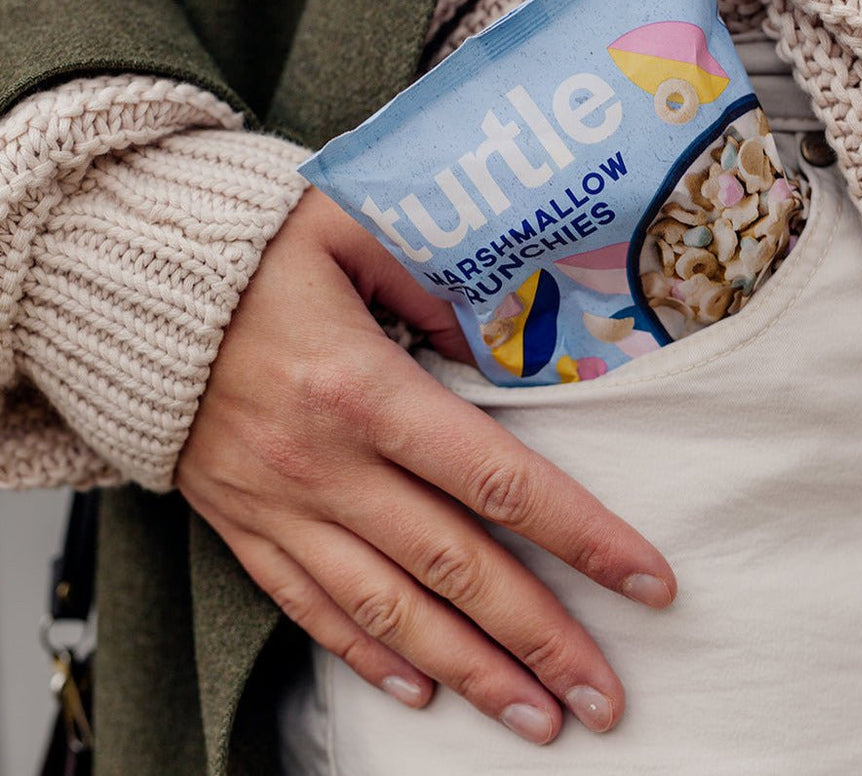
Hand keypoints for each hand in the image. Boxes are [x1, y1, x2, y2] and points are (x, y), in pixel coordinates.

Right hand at [176, 187, 675, 744]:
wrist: (125, 287)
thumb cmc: (247, 250)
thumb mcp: (350, 229)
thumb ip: (435, 278)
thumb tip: (505, 336)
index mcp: (362, 388)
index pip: (496, 480)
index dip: (581, 537)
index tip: (647, 582)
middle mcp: (324, 464)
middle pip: (454, 567)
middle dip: (538, 638)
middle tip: (605, 699)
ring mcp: (278, 506)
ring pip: (387, 610)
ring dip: (467, 673)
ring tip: (536, 721)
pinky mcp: (242, 524)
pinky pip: (308, 606)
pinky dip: (366, 656)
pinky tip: (418, 691)